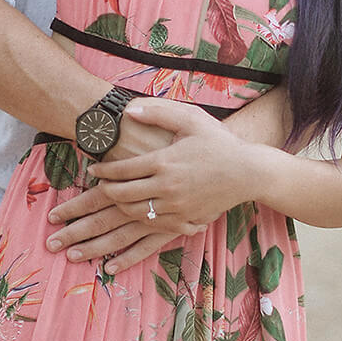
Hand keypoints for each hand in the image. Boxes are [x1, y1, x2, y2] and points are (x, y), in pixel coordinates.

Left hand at [93, 97, 250, 232]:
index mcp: (164, 161)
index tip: (93, 170)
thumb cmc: (219, 142)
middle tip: (96, 189)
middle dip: (102, 193)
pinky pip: (153, 230)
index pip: (122, 170)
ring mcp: (176, 207)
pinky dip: (137, 229)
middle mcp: (166, 187)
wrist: (248, 172)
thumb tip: (128, 110)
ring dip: (116, 211)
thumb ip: (158, 112)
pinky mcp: (185, 221)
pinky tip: (130, 227)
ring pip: (135, 214)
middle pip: (122, 195)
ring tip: (109, 205)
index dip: (103, 171)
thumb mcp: (191, 119)